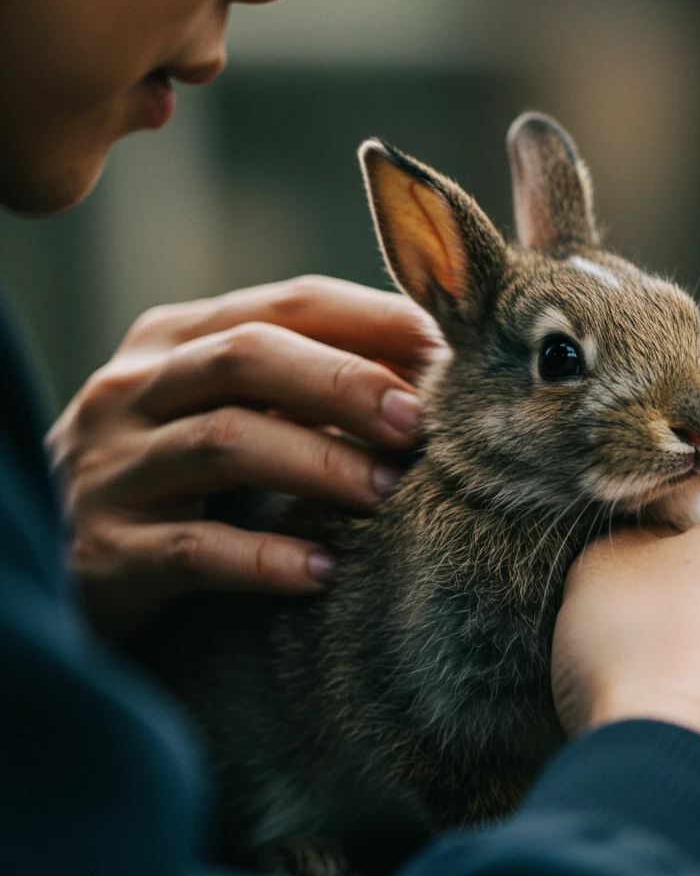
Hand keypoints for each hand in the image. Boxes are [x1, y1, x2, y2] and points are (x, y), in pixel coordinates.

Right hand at [47, 275, 440, 639]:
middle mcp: (134, 387)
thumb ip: (311, 383)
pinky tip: (323, 571)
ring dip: (318, 464)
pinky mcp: (105, 550)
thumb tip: (433, 365)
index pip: (289, 303)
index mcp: (179, 338)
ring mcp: (111, 467)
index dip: (372, 321)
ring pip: (224, 441)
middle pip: (248, 356)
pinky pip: (192, 549)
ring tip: (386, 494)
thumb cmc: (187, 475)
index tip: (446, 351)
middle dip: (345, 384)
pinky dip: (265, 560)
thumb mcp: (238, 408)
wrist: (78, 560)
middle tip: (418, 425)